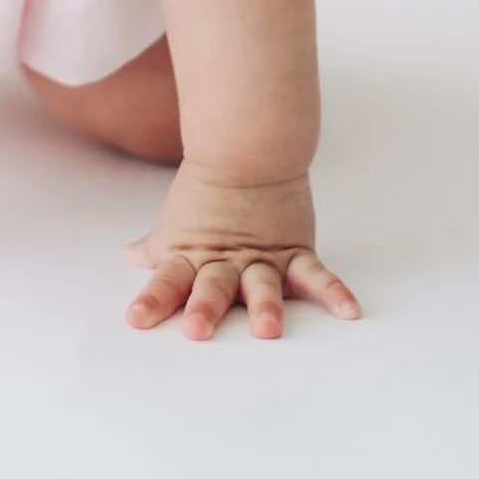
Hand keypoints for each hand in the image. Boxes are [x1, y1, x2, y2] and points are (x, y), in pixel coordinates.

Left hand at [124, 164, 363, 340]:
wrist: (249, 148)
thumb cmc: (207, 190)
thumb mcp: (178, 222)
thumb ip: (156, 247)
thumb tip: (130, 256)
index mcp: (195, 256)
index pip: (169, 280)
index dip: (153, 300)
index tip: (136, 320)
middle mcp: (227, 261)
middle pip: (213, 286)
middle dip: (205, 307)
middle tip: (197, 330)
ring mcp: (262, 258)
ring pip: (262, 285)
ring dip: (265, 306)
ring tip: (267, 329)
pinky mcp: (294, 251)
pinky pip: (316, 276)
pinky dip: (333, 293)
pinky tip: (349, 312)